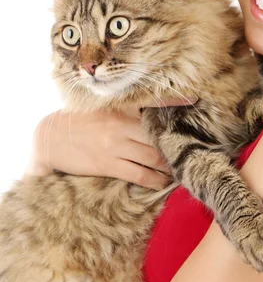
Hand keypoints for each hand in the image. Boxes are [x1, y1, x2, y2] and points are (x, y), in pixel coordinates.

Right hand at [26, 98, 196, 188]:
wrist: (49, 139)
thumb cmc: (77, 123)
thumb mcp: (100, 108)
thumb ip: (124, 110)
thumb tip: (148, 113)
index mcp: (120, 108)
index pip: (153, 103)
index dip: (175, 101)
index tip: (195, 99)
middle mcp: (121, 125)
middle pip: (158, 136)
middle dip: (175, 144)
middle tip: (190, 149)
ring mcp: (116, 145)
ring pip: (153, 156)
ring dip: (169, 165)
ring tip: (180, 170)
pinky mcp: (109, 165)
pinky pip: (140, 174)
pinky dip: (155, 180)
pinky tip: (163, 182)